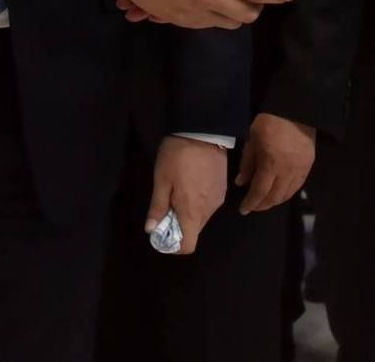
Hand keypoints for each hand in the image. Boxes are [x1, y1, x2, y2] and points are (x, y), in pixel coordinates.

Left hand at [147, 135, 226, 255]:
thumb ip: (157, 207)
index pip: (188, 245)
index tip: (163, 230)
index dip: (174, 244)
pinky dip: (199, 201)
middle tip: (167, 204)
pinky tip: (192, 182)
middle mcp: (208, 210)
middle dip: (180, 225)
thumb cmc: (177, 155)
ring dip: (189, 212)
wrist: (203, 129)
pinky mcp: (223, 188)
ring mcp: (218, 199)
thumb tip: (151, 230)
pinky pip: (209, 205)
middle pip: (194, 231)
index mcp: (192, 211)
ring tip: (180, 189)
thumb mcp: (161, 179)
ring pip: (201, 217)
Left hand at [236, 113, 315, 213]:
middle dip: (262, 205)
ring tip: (265, 200)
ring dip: (275, 200)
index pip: (260, 192)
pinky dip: (287, 193)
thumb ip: (247, 163)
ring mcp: (301, 170)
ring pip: (288, 194)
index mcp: (271, 164)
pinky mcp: (309, 165)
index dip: (251, 203)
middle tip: (253, 206)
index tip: (243, 209)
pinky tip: (280, 192)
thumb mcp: (252, 140)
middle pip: (275, 197)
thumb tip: (241, 182)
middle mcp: (287, 172)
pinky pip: (298, 186)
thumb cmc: (270, 122)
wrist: (296, 109)